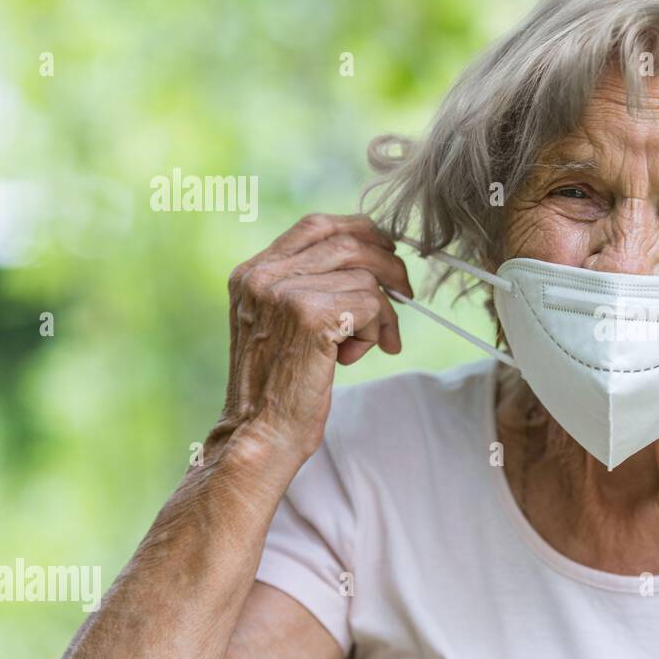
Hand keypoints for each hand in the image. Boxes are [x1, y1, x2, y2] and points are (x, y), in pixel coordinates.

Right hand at [210, 213, 413, 464]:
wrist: (259, 433)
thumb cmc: (278, 386)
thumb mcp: (280, 325)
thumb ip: (308, 289)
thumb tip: (373, 262)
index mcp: (252, 273)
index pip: (315, 225)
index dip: (360, 230)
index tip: (387, 249)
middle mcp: (263, 276)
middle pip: (347, 242)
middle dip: (387, 264)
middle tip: (405, 291)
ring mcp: (284, 293)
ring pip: (365, 276)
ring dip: (381, 312)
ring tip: (367, 343)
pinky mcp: (310, 316)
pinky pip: (371, 304)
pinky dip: (378, 329)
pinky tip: (353, 356)